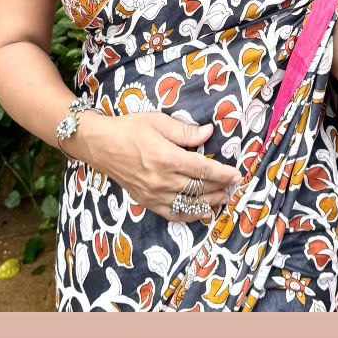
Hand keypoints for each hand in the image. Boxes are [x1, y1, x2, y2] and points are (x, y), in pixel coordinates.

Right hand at [79, 110, 241, 221]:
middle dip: (220, 189)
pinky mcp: (147, 201)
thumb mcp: (158, 122)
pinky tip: (200, 213)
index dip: (223, 173)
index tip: (236, 175)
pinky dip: (189, 215)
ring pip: (189, 204)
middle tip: (234, 187)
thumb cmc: (130, 129)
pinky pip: (172, 214)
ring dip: (209, 203)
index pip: (203, 169)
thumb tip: (209, 133)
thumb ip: (185, 131)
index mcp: (167, 157)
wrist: (101, 145)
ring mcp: (154, 194)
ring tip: (223, 199)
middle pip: (199, 188)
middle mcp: (163, 179)